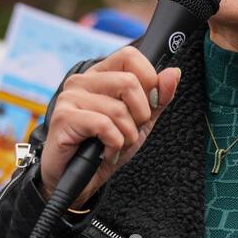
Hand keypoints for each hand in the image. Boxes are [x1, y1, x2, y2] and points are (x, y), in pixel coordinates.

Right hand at [38, 46, 181, 208]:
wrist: (80, 181)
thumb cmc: (107, 147)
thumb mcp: (141, 122)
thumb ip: (159, 98)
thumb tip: (174, 72)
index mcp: (101, 75)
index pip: (130, 57)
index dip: (148, 80)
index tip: (148, 105)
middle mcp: (83, 81)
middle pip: (129, 82)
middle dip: (140, 115)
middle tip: (128, 131)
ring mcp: (70, 97)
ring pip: (119, 109)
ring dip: (126, 135)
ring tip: (114, 144)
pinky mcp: (63, 117)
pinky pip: (104, 125)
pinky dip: (113, 144)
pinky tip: (104, 151)